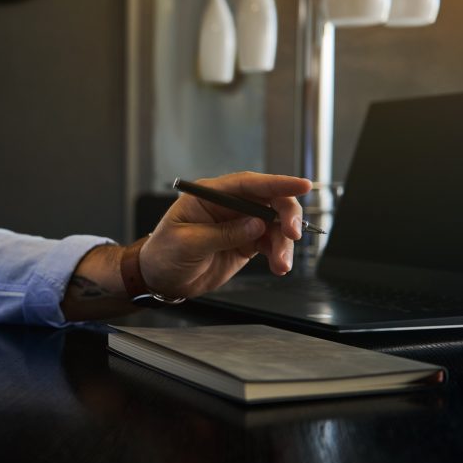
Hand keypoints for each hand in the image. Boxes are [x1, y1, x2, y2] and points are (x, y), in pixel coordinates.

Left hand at [140, 172, 313, 297]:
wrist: (161, 279)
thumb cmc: (164, 254)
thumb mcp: (189, 243)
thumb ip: (223, 233)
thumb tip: (256, 225)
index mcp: (210, 195)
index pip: (247, 183)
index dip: (277, 183)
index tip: (301, 186)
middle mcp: (228, 206)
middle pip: (269, 201)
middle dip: (286, 216)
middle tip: (292, 235)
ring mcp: (239, 224)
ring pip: (274, 226)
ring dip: (284, 244)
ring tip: (281, 265)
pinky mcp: (246, 243)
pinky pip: (271, 244)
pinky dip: (279, 255)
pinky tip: (279, 267)